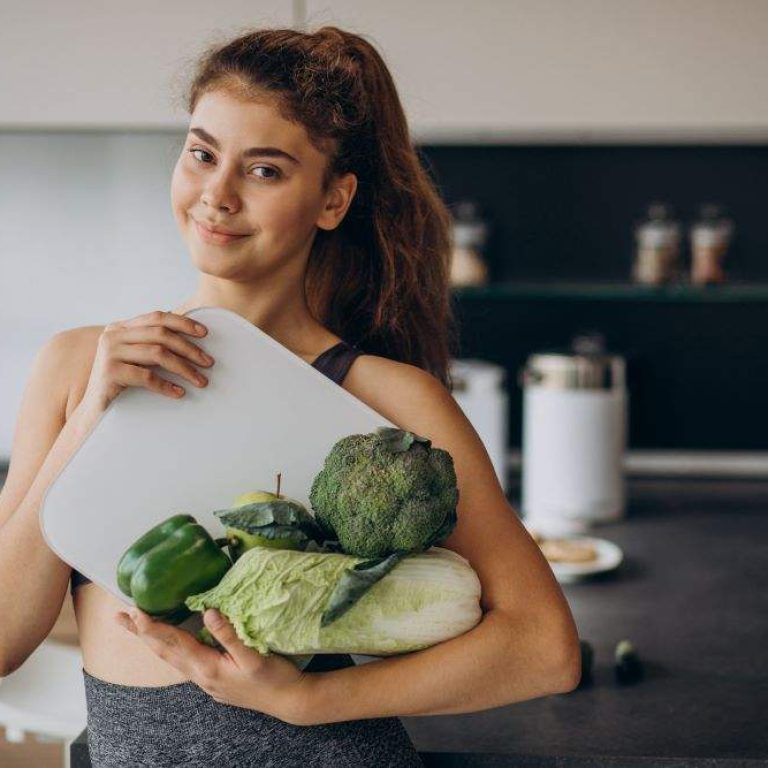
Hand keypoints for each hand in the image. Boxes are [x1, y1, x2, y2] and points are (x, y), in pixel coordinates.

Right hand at [81, 310, 214, 412]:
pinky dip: (166, 386)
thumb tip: (191, 337)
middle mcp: (113, 335)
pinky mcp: (110, 372)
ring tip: (201, 381)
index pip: (157, 317)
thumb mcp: (135, 357)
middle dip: (189, 348)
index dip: (183, 323)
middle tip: (209, 363)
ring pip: (157, 354)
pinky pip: (146, 377)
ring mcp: (109, 352)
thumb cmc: (121, 383)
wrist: (93, 410)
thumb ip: (152, 343)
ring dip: (184, 368)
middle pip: (161, 334)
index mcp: (120, 327)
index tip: (205, 333)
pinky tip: (179, 393)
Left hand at [115, 607, 315, 725]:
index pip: (173, 642)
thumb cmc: (273, 678)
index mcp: (207, 667)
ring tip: (137, 628)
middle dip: (141, 633)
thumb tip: (209, 612)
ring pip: (172, 657)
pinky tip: (171, 643)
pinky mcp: (213, 679)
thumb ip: (229, 634)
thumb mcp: (253, 655)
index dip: (152, 626)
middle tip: (119, 617)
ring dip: (152, 641)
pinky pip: (183, 660)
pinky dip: (170, 648)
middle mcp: (200, 675)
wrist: (288, 701)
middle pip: (164, 651)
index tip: (134, 611)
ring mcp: (206, 680)